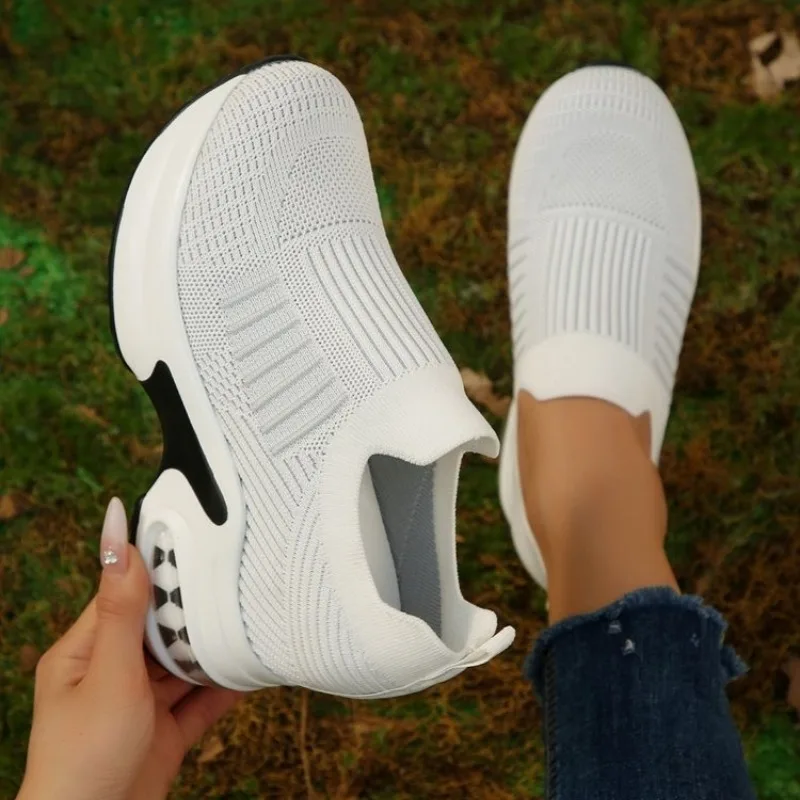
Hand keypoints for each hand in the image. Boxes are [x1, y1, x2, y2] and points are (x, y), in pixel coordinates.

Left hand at [18, 498, 242, 799]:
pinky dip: (224, 686)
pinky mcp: (165, 734)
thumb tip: (116, 537)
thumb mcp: (109, 673)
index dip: (157, 570)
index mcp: (84, 653)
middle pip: (158, 629)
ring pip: (182, 664)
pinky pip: (200, 701)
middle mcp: (112, 674)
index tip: (195, 539)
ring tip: (249, 614)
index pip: (124, 596)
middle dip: (192, 609)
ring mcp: (140, 705)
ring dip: (211, 647)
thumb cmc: (85, 753)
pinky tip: (252, 666)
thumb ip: (123, 609)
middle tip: (234, 575)